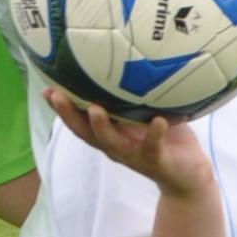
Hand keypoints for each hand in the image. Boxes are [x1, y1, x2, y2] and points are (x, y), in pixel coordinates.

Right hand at [51, 87, 215, 198]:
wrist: (189, 178)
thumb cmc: (166, 141)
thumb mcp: (147, 115)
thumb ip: (137, 96)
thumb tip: (131, 58)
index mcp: (111, 134)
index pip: (80, 120)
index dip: (62, 108)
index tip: (46, 89)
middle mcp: (117, 146)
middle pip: (86, 133)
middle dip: (69, 115)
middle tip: (56, 96)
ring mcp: (135, 156)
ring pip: (112, 143)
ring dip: (102, 127)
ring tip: (95, 109)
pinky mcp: (157, 162)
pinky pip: (153, 148)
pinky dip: (155, 135)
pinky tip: (158, 121)